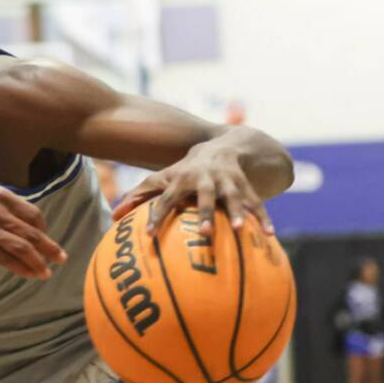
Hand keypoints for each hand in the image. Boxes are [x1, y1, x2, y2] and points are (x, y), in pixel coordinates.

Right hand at [0, 179, 65, 279]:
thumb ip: (2, 199)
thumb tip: (19, 212)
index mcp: (2, 197)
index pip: (33, 215)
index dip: (43, 229)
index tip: (46, 238)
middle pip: (32, 234)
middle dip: (50, 249)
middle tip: (61, 258)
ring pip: (22, 249)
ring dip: (38, 263)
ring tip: (46, 272)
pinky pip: (5, 259)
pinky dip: (20, 268)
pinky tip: (28, 273)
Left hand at [111, 144, 273, 236]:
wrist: (221, 146)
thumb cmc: (184, 172)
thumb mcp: (162, 178)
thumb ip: (139, 197)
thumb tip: (112, 217)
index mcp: (181, 179)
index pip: (165, 199)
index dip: (156, 215)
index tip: (148, 235)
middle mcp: (205, 179)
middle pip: (204, 197)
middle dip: (205, 213)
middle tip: (204, 233)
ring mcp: (227, 181)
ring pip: (234, 198)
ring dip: (238, 213)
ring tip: (241, 230)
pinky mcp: (246, 186)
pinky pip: (257, 203)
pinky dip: (263, 218)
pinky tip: (270, 236)